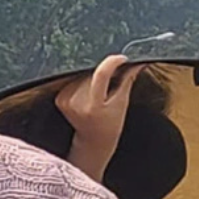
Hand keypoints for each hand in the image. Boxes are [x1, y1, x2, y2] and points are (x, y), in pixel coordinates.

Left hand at [57, 54, 138, 181]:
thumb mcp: (122, 104)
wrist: (93, 140)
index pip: (101, 74)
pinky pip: (74, 80)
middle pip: (93, 73)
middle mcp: (77, 103)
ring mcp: (66, 101)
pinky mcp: (60, 98)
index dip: (113, 62)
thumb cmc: (111, 124)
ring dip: (93, 77)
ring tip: (100, 92)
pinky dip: (83, 83)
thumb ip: (127, 80)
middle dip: (105, 72)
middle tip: (114, 81)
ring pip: (83, 75)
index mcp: (94, 105)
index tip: (123, 58)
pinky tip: (88, 95)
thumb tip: (138, 62)